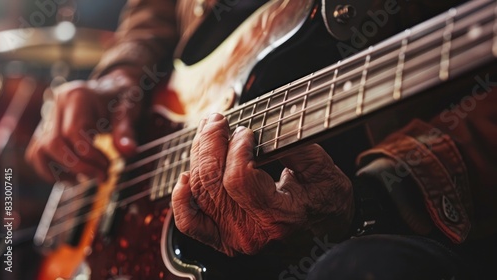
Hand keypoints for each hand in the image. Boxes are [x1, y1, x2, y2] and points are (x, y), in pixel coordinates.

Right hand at [26, 68, 142, 182]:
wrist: (113, 88)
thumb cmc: (123, 98)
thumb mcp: (130, 111)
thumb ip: (127, 131)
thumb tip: (129, 151)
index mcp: (77, 96)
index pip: (73, 132)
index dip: (89, 155)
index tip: (108, 166)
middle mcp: (56, 104)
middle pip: (53, 143)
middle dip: (78, 166)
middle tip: (102, 176)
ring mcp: (47, 117)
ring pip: (40, 150)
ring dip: (62, 171)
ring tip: (88, 177)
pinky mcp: (44, 129)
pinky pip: (37, 153)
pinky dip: (52, 169)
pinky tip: (74, 176)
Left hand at [172, 113, 353, 255]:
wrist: (326, 231)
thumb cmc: (327, 201)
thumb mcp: (323, 170)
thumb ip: (294, 147)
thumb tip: (263, 127)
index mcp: (279, 217)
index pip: (239, 179)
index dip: (236, 148)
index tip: (246, 130)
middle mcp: (251, 232)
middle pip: (213, 182)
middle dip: (210, 143)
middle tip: (217, 120)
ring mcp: (233, 238)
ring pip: (200, 192)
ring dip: (198, 157)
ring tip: (207, 132)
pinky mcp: (222, 239)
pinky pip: (191, 223)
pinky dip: (182, 200)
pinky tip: (185, 177)